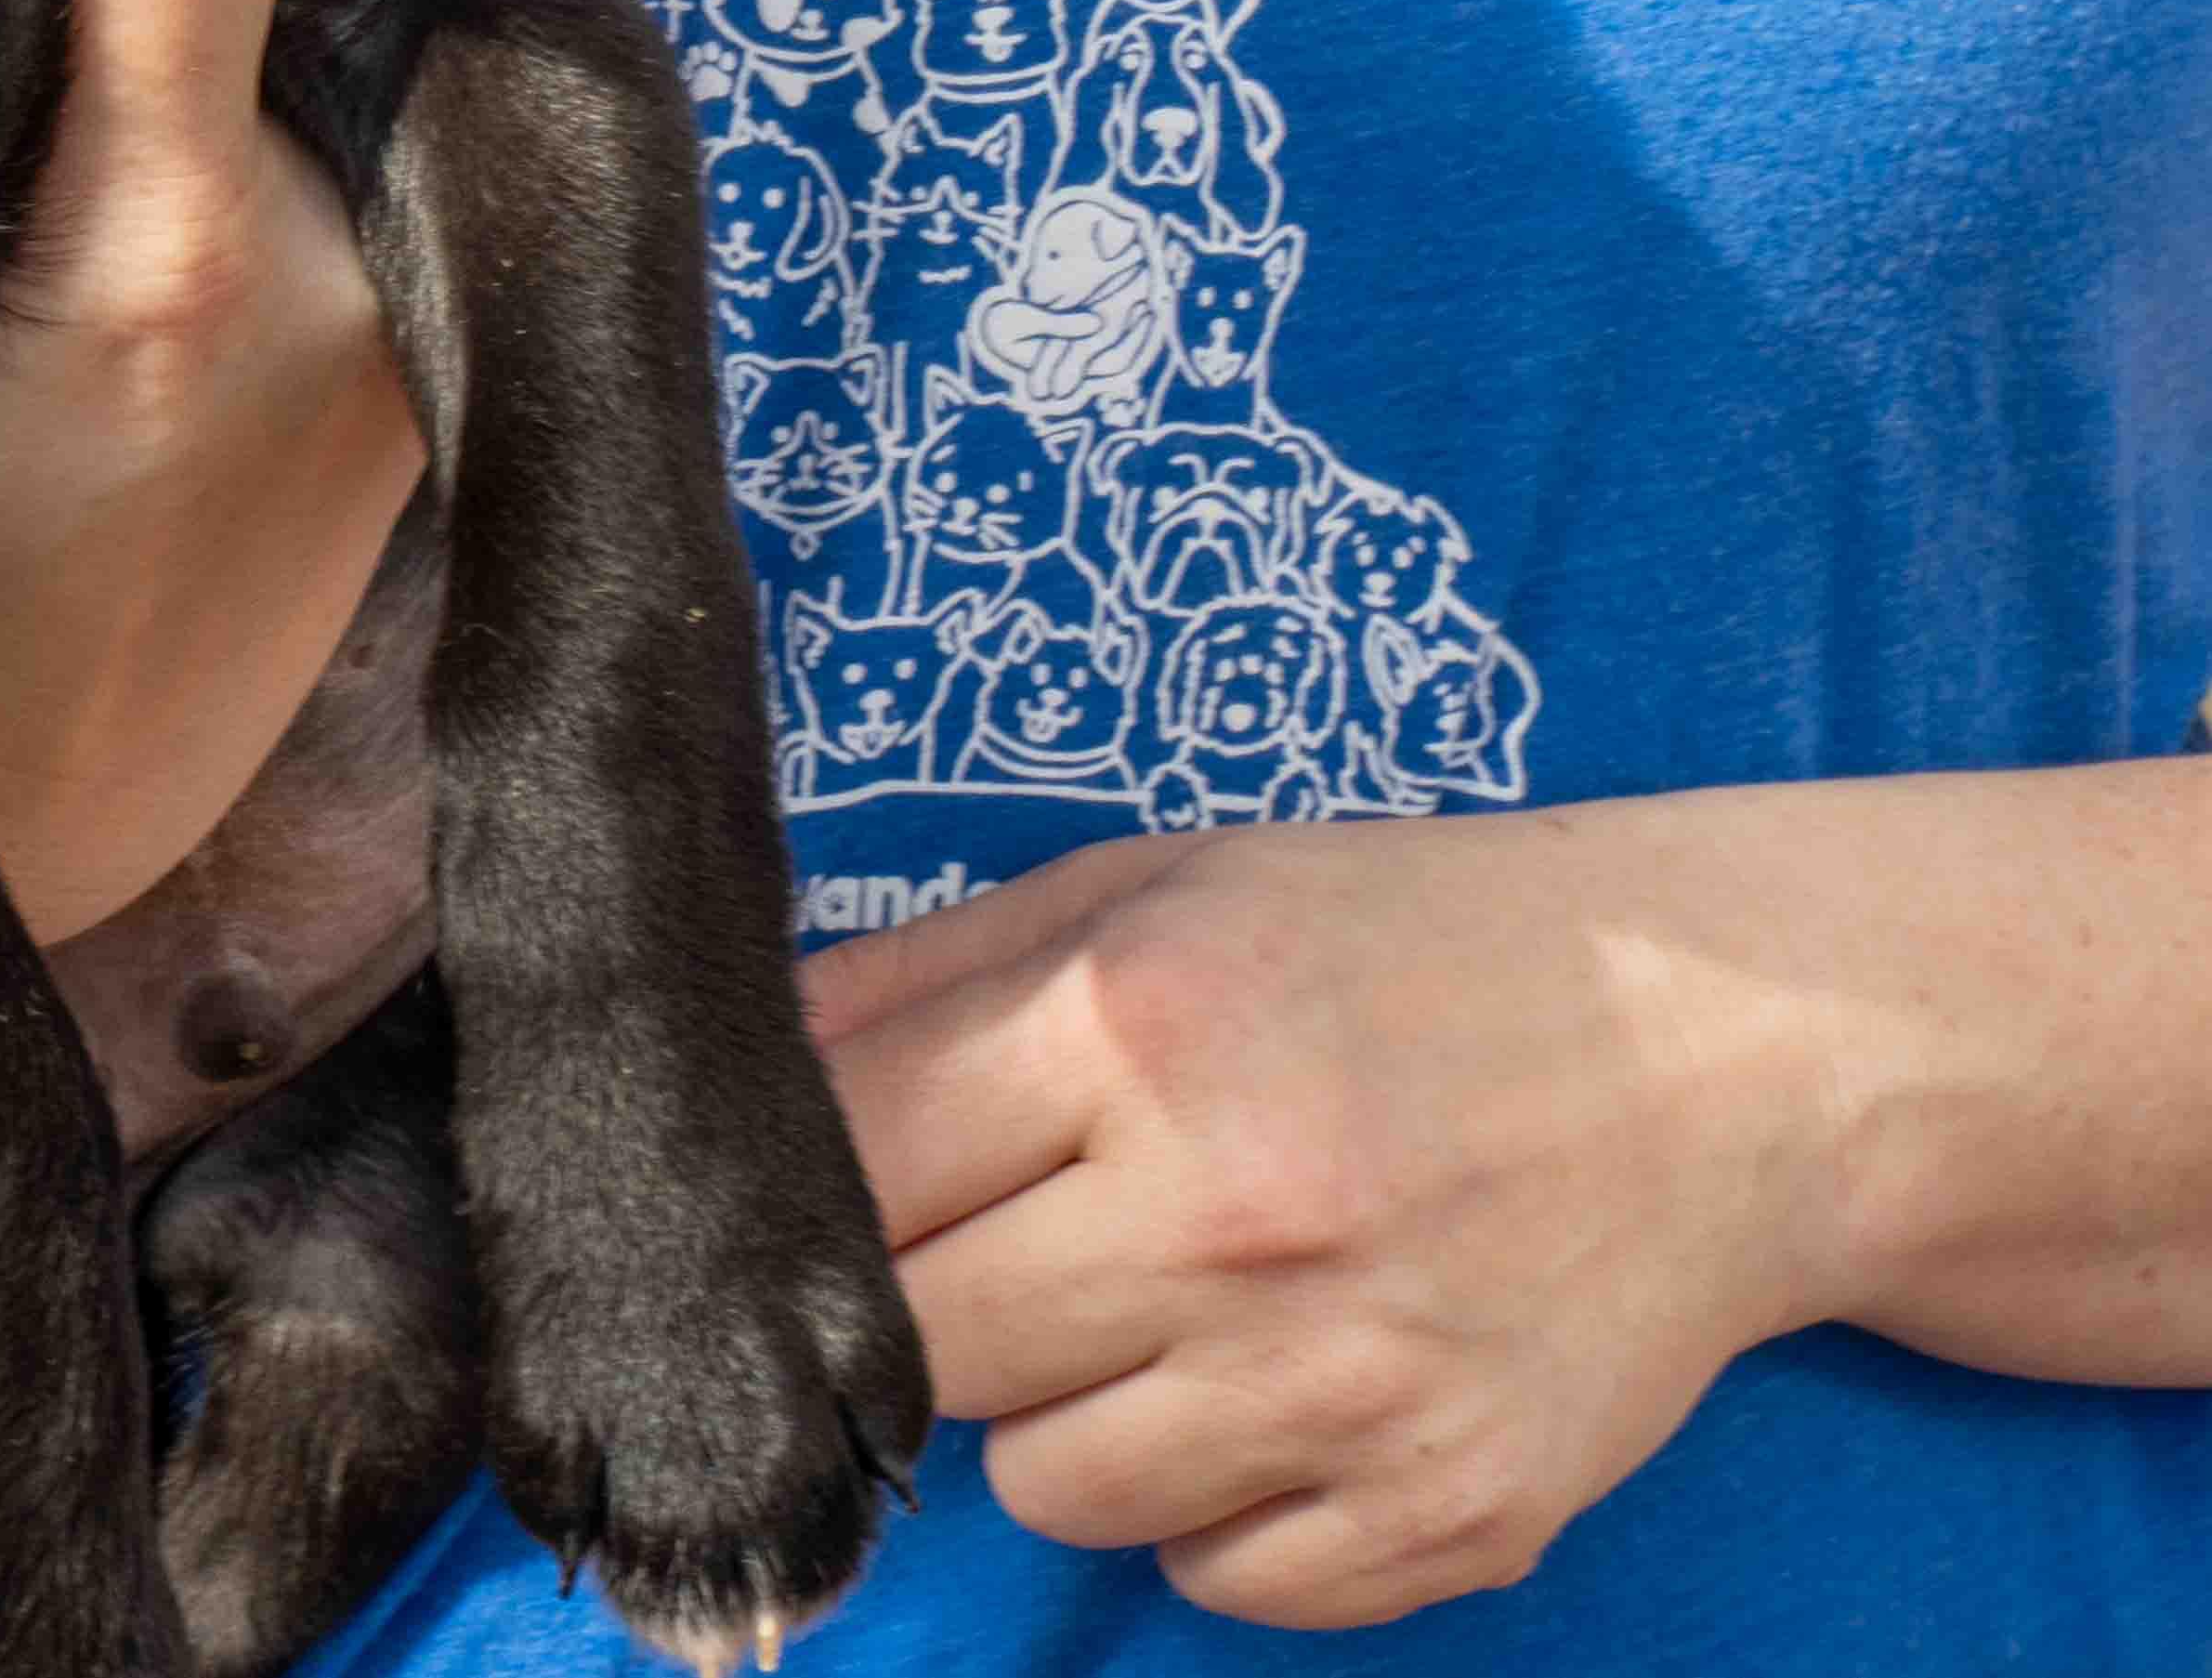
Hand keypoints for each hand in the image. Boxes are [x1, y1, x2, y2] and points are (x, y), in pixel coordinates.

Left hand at [803, 807, 1836, 1626]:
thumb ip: (922, 980)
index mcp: (1139, 1028)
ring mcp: (1354, 1383)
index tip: (850, 1195)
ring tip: (1175, 1309)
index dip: (820, 1197)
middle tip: (1029, 1246)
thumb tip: (738, 1064)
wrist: (1732, 1052)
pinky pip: (1216, 1582)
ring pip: (1054, 1493)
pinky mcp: (1457, 1510)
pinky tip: (1288, 1391)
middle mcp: (1239, 1214)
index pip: (851, 1179)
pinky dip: (1218, 1511)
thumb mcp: (1150, 888)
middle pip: (931, 1356)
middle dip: (944, 1311)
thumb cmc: (1401, 950)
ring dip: (1074, 1420)